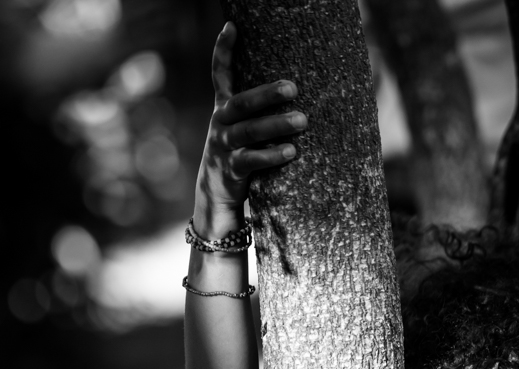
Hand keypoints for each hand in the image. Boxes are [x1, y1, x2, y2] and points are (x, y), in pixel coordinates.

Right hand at [194, 21, 307, 232]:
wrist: (216, 192)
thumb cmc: (238, 152)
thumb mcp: (239, 126)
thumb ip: (253, 109)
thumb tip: (292, 88)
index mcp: (223, 108)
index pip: (220, 74)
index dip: (223, 50)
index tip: (232, 26)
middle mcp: (220, 122)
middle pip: (243, 103)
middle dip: (268, 94)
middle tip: (293, 88)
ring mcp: (224, 145)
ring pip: (251, 131)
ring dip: (277, 125)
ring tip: (303, 121)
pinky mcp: (231, 168)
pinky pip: (252, 159)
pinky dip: (272, 155)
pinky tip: (291, 151)